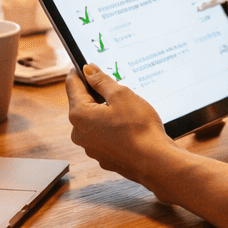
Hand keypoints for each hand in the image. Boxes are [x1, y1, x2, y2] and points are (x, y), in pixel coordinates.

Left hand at [66, 64, 227, 227]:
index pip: (72, 85)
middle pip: (83, 103)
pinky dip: (114, 128)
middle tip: (117, 88)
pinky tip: (130, 127)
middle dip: (97, 94)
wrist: (155, 162)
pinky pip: (105, 135)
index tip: (88, 65)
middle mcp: (79, 133)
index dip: (81, 72)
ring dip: (106, 112)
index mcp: (79, 115)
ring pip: (95, 121)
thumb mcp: (122, 95)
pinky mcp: (104, 156)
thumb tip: (88, 70)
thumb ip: (102, 81)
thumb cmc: (139, 128)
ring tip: (128, 110)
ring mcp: (91, 147)